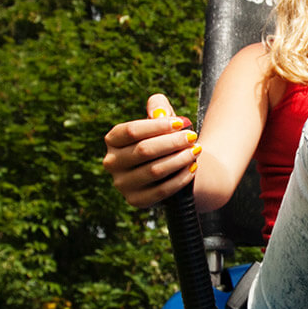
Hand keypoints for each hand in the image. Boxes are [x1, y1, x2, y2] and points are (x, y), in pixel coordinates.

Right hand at [102, 93, 200, 207]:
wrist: (168, 168)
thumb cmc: (162, 139)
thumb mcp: (160, 120)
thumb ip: (158, 108)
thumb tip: (158, 110)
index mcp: (112, 140)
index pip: (131, 131)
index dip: (158, 126)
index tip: (181, 122)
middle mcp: (111, 163)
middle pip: (144, 150)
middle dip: (172, 142)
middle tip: (192, 137)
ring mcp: (122, 184)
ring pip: (154, 171)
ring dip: (179, 159)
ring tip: (196, 150)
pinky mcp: (136, 200)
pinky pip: (161, 190)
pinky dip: (180, 178)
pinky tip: (193, 167)